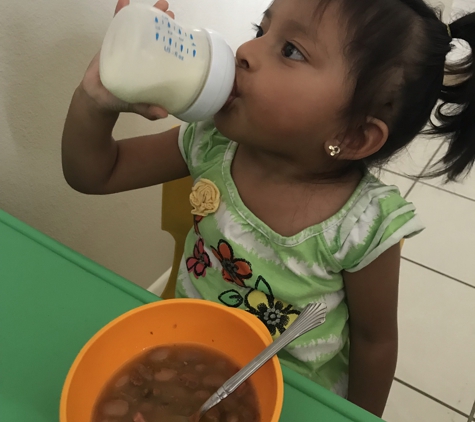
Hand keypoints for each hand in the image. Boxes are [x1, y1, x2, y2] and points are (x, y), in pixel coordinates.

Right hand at [79, 0, 174, 119]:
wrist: (96, 98)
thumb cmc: (118, 101)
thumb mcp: (135, 106)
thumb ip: (147, 109)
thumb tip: (164, 114)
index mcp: (150, 68)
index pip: (164, 52)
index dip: (173, 42)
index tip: (182, 32)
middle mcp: (141, 55)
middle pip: (154, 35)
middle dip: (162, 23)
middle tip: (170, 12)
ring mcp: (126, 47)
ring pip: (138, 27)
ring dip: (146, 13)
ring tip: (159, 3)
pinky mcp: (111, 43)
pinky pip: (116, 25)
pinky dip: (120, 13)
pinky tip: (124, 1)